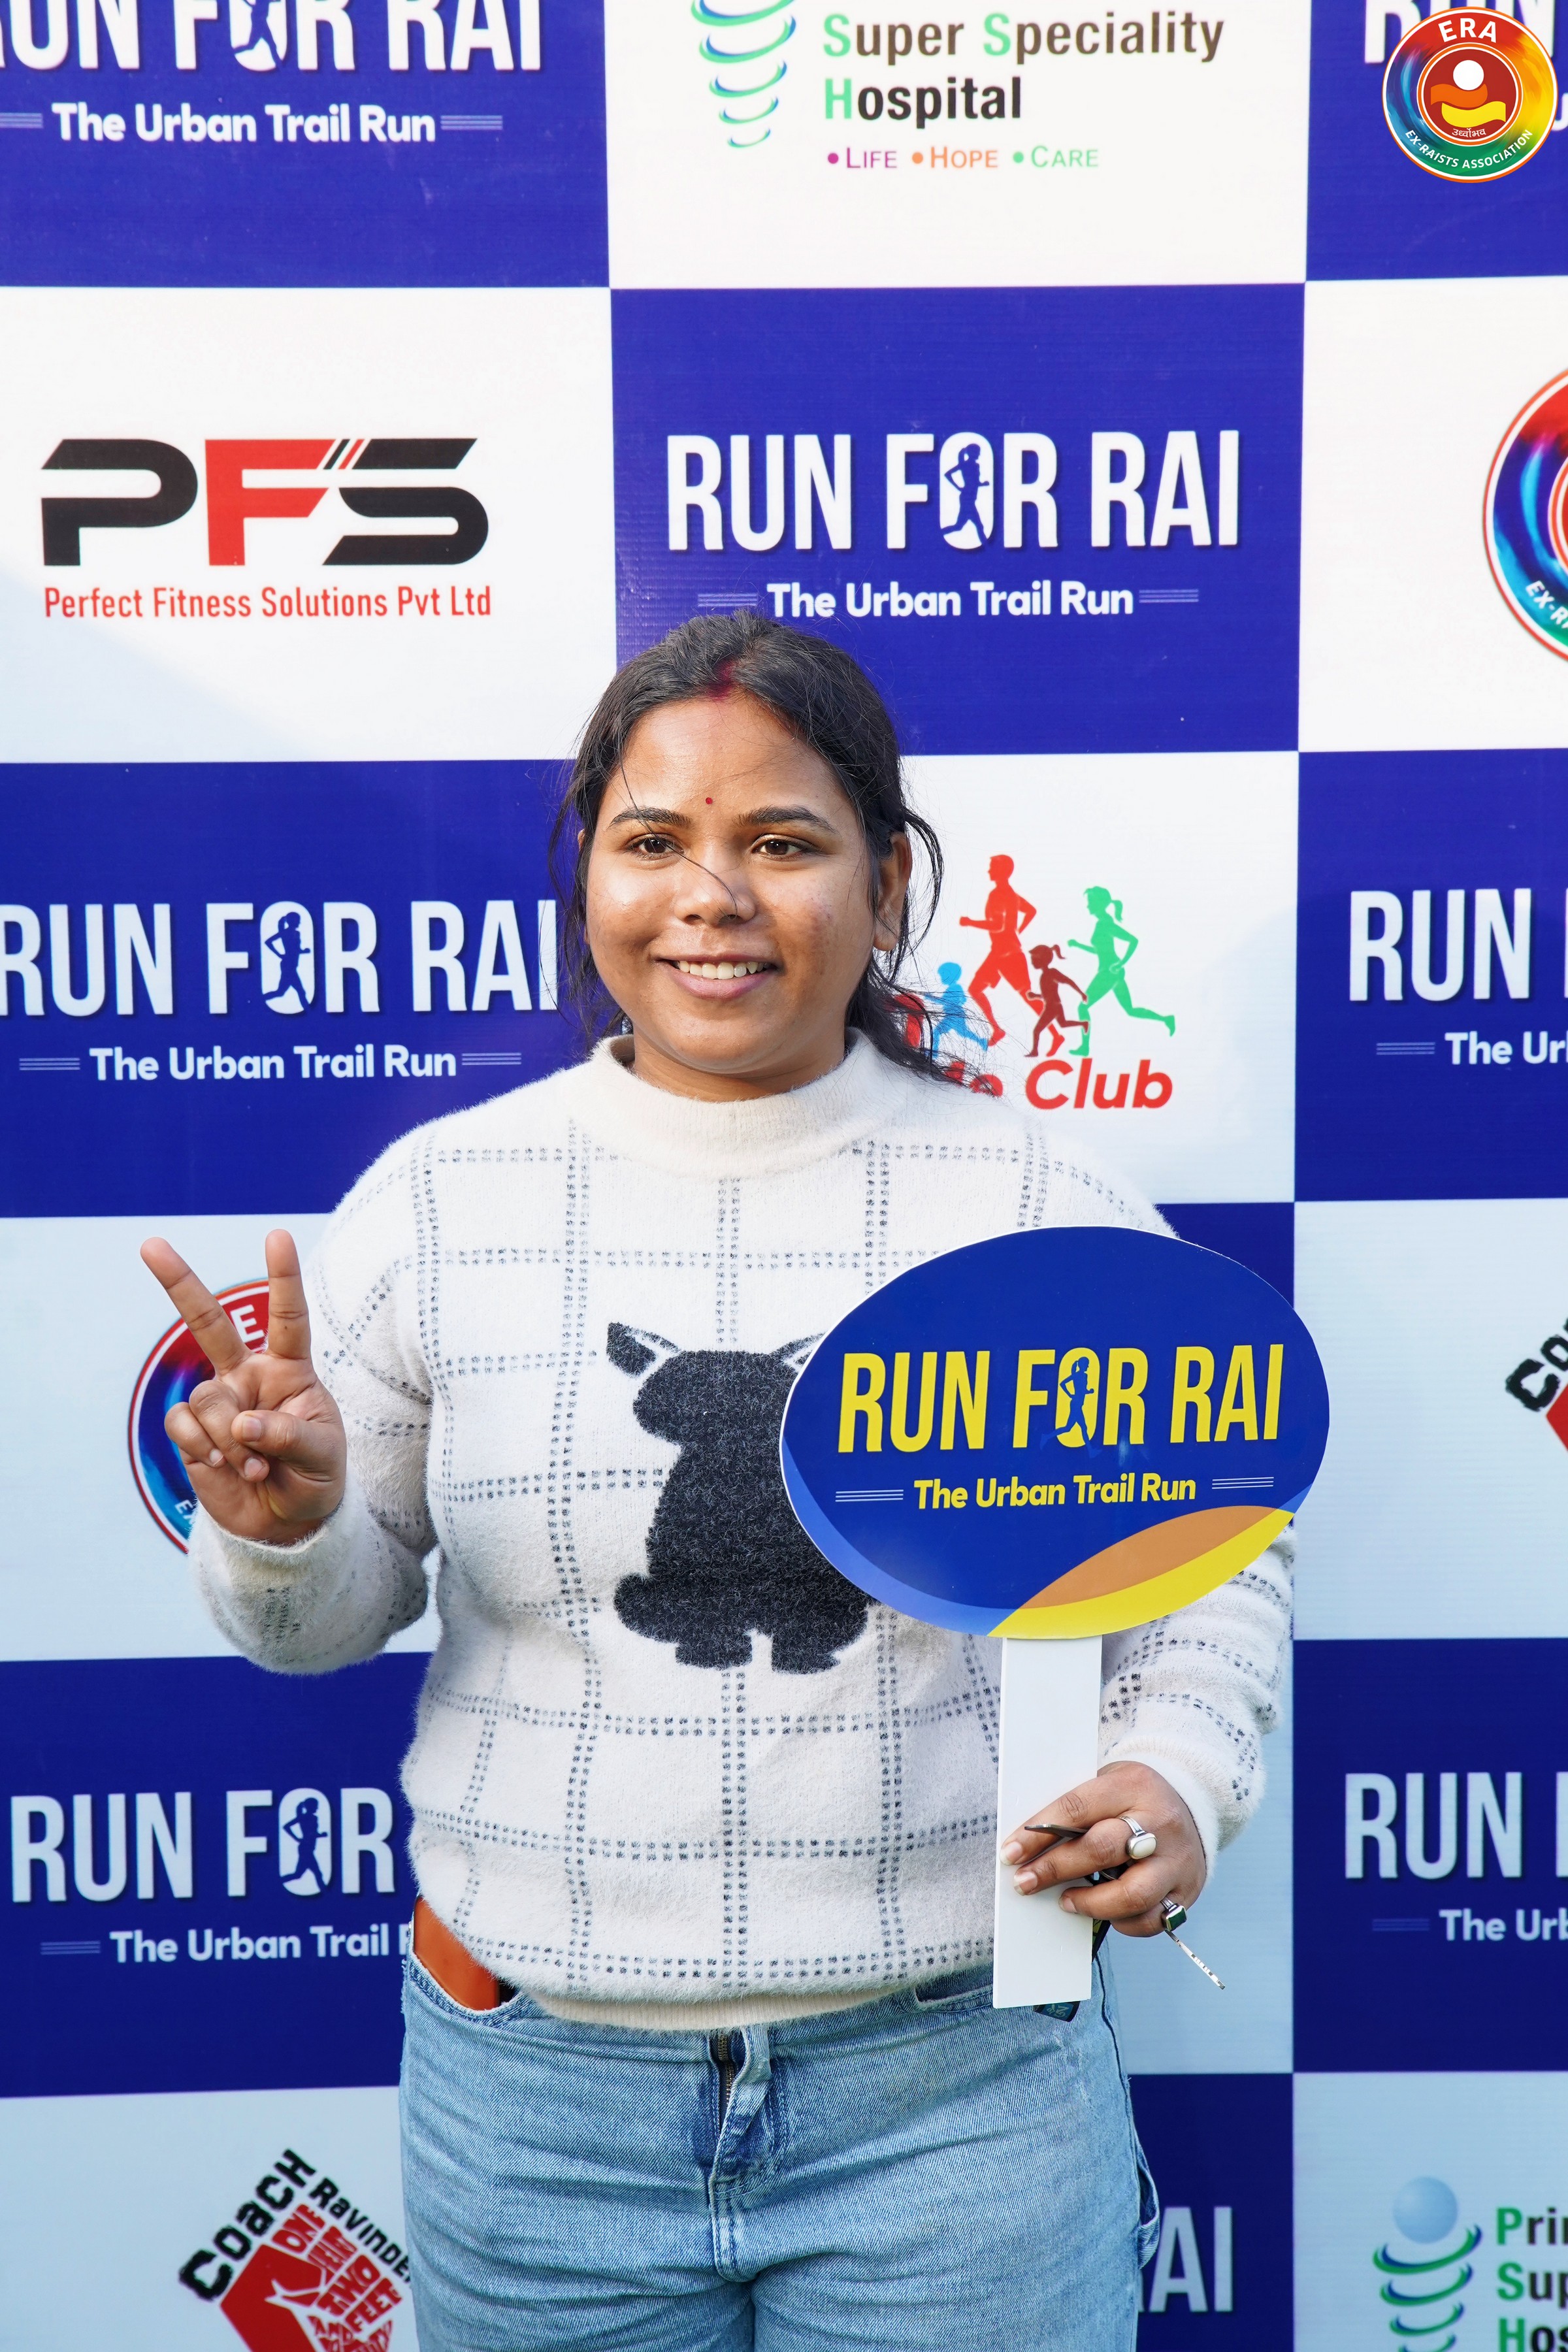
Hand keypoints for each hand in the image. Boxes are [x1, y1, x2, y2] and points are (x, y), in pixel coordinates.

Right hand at [140, 1229, 346, 1546]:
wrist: (287, 1523)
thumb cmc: (315, 1478)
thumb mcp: (322, 1457)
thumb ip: (289, 1436)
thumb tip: (244, 1424)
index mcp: (291, 1369)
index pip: (287, 1317)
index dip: (283, 1277)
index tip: (278, 1235)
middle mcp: (249, 1376)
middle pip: (209, 1322)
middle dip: (180, 1283)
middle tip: (150, 1245)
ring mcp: (218, 1401)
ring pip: (206, 1398)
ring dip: (228, 1436)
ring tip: (254, 1466)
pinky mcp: (193, 1431)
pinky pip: (182, 1423)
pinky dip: (203, 1445)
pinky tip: (222, 1465)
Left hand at [1000, 1762, 1205, 1938]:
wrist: (1190, 1805)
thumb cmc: (1132, 1798)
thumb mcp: (1106, 1784)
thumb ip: (1074, 1810)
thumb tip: (1025, 1845)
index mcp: (1133, 1785)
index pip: (1076, 1808)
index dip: (1037, 1834)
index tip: (1010, 1853)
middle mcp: (1160, 1821)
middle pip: (1101, 1850)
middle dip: (1055, 1869)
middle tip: (1026, 1882)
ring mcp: (1177, 1859)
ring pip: (1130, 1894)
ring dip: (1089, 1903)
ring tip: (1066, 1901)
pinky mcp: (1186, 1891)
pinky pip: (1150, 1920)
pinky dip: (1121, 1922)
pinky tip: (1105, 1911)